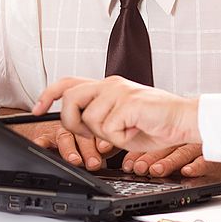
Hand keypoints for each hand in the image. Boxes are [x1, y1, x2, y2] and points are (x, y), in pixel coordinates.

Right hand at [10, 120, 115, 170]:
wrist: (59, 126)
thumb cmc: (87, 137)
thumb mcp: (101, 141)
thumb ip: (109, 147)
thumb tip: (123, 155)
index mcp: (93, 124)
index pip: (98, 129)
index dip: (101, 139)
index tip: (105, 148)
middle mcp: (77, 125)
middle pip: (81, 133)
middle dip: (87, 148)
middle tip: (93, 162)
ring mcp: (61, 129)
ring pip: (64, 136)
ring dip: (68, 149)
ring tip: (74, 160)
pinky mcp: (46, 136)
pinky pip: (42, 138)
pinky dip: (41, 142)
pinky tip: (41, 145)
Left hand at [32, 76, 200, 152]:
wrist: (183, 120)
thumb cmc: (156, 123)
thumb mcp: (120, 123)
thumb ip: (99, 121)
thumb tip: (82, 130)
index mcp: (107, 87)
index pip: (69, 82)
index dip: (48, 94)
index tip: (37, 109)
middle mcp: (110, 84)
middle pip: (70, 99)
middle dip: (73, 123)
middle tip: (90, 135)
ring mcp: (118, 91)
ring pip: (90, 119)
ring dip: (106, 135)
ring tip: (126, 131)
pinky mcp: (128, 102)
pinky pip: (109, 130)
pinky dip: (121, 139)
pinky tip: (135, 131)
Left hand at [123, 144, 220, 178]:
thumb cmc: (199, 150)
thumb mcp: (176, 149)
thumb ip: (157, 154)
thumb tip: (132, 166)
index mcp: (173, 139)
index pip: (152, 145)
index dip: (138, 155)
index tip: (127, 165)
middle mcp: (184, 143)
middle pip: (164, 149)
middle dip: (149, 159)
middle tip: (138, 168)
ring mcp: (199, 150)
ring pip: (181, 154)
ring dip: (168, 163)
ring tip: (157, 170)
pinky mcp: (214, 158)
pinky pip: (205, 161)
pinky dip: (196, 166)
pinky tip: (187, 171)